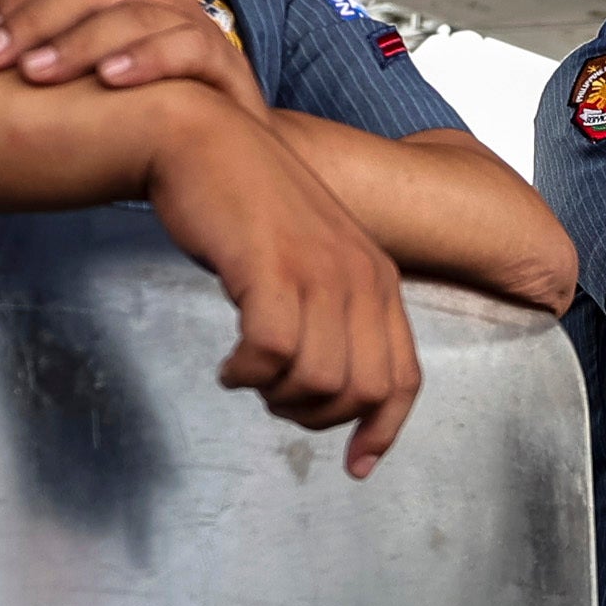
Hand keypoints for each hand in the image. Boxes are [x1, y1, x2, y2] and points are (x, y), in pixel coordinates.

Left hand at [0, 0, 263, 114]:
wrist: (231, 166)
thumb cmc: (150, 130)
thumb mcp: (88, 88)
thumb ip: (47, 62)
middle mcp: (158, 3)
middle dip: (35, 20)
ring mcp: (196, 30)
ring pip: (135, 12)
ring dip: (80, 41)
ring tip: (38, 73)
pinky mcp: (228, 67)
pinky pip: (189, 48)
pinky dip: (147, 59)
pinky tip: (111, 80)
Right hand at [144, 94, 421, 472]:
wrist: (200, 139)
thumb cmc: (247, 206)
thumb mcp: (311, 260)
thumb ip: (332, 313)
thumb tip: (332, 388)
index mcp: (379, 279)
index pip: (404, 378)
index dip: (384, 430)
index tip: (358, 466)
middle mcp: (362, 277)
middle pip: (362, 391)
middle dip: (316, 417)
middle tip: (274, 399)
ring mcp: (321, 271)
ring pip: (319, 381)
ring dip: (277, 395)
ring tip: (248, 374)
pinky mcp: (273, 268)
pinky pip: (273, 354)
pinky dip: (247, 374)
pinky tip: (229, 365)